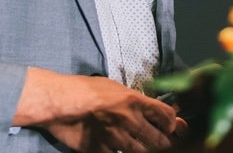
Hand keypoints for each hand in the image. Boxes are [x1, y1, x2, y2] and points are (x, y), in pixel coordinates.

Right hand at [13, 68, 177, 152]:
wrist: (59, 101)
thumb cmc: (83, 88)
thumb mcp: (112, 86)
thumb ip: (134, 99)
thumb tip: (153, 108)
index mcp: (134, 101)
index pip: (167, 117)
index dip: (173, 124)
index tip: (170, 126)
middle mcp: (130, 121)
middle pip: (160, 140)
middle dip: (161, 141)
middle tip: (156, 138)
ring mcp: (118, 139)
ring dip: (141, 148)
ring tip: (132, 140)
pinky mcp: (104, 152)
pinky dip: (117, 152)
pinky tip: (112, 145)